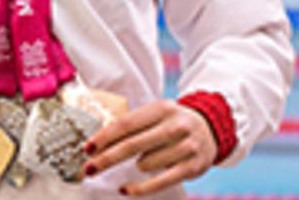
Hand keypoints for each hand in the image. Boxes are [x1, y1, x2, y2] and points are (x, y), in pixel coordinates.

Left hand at [81, 100, 216, 195]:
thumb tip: (98, 143)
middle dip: (106, 158)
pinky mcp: (192, 167)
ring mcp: (186, 147)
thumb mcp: (156, 114)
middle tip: (88, 168)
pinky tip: (125, 189)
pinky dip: (139, 188)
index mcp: (162, 108)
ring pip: (145, 164)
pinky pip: (159, 182)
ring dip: (137, 165)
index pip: (127, 123)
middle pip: (132, 145)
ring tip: (146, 159)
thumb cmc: (172, 123)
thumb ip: (133, 125)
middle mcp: (175, 126)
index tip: (87, 148)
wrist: (211, 129)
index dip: (104, 136)